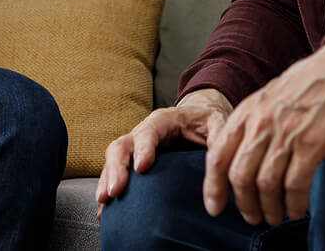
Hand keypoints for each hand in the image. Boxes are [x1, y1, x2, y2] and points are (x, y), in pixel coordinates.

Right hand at [96, 89, 232, 214]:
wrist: (199, 115)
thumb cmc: (208, 120)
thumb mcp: (219, 125)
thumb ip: (219, 142)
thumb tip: (220, 173)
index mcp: (164, 120)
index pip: (149, 131)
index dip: (144, 148)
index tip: (141, 167)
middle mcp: (144, 132)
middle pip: (122, 145)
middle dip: (116, 168)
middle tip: (115, 190)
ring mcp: (136, 147)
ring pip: (114, 159)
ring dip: (108, 180)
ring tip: (104, 202)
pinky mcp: (134, 161)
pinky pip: (115, 172)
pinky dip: (109, 188)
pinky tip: (106, 209)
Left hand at [203, 40, 324, 225]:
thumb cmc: (303, 87)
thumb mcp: (265, 100)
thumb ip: (248, 127)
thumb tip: (233, 161)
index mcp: (245, 113)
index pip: (218, 157)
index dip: (213, 187)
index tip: (215, 208)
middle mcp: (261, 124)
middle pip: (240, 176)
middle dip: (244, 204)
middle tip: (252, 217)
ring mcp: (286, 134)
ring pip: (266, 185)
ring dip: (269, 209)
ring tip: (275, 216)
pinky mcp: (312, 143)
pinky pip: (295, 185)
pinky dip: (294, 204)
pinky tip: (297, 210)